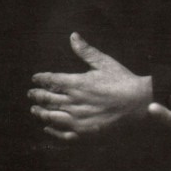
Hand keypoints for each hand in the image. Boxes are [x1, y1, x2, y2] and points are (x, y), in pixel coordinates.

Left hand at [30, 33, 152, 140]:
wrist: (139, 103)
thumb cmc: (123, 80)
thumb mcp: (104, 62)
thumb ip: (86, 51)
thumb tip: (73, 36)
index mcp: (77, 83)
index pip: (51, 81)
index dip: (41, 79)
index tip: (35, 78)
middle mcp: (74, 102)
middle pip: (47, 99)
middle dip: (37, 96)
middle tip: (31, 94)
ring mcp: (78, 119)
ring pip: (51, 117)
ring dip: (40, 113)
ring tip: (35, 110)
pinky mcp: (84, 133)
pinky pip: (62, 134)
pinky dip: (52, 131)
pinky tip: (48, 127)